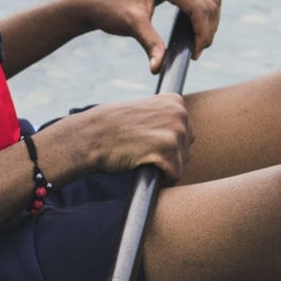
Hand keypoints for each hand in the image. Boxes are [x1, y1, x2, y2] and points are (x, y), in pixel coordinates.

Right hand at [63, 95, 194, 183]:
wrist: (93, 135)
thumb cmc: (115, 127)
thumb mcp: (146, 112)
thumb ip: (167, 118)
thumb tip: (188, 136)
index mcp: (176, 101)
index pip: (186, 134)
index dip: (167, 143)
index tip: (146, 140)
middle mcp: (180, 113)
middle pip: (186, 149)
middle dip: (169, 157)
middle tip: (143, 151)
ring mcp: (175, 130)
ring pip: (181, 163)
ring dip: (164, 168)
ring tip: (142, 157)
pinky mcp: (168, 149)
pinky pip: (175, 175)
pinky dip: (162, 179)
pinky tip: (146, 169)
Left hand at [87, 0, 223, 72]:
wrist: (96, 2)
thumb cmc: (110, 11)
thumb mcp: (132, 27)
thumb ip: (150, 44)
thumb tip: (158, 67)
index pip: (198, 7)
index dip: (203, 33)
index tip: (195, 55)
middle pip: (210, 1)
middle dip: (208, 29)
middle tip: (196, 52)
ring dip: (212, 19)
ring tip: (198, 41)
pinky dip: (209, 7)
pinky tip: (200, 25)